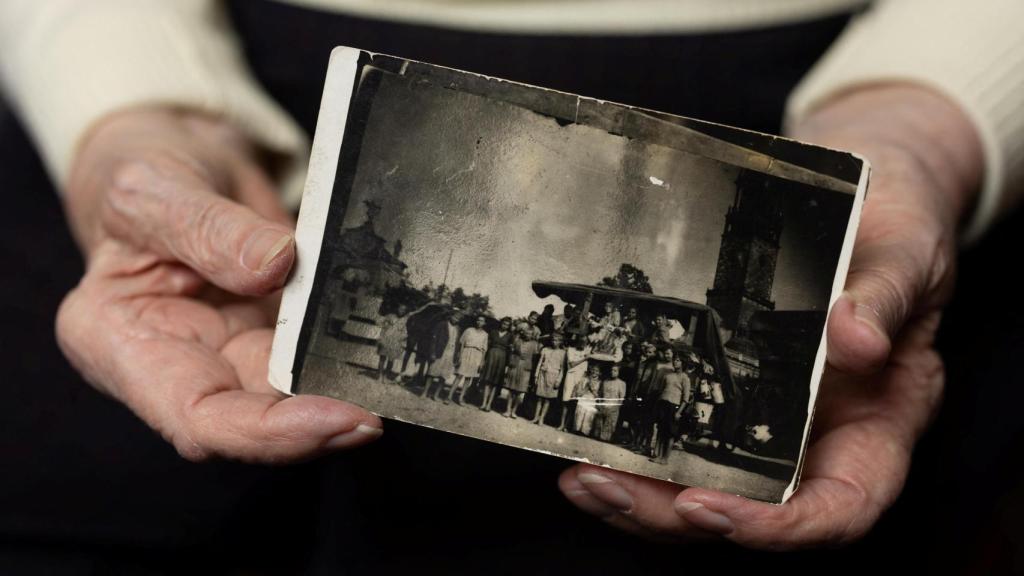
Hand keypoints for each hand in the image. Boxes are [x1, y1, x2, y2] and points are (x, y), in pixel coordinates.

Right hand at [57, 107, 381, 462]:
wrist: (178, 164)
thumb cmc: (142, 178)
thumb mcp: (154, 188)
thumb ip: (205, 227)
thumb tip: (274, 263)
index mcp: (120, 345)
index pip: (196, 418)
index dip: (269, 433)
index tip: (339, 418)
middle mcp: (177, 366)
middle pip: (253, 423)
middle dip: (320, 422)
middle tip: (381, 405)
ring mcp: (229, 356)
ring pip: (291, 397)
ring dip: (342, 392)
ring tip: (390, 375)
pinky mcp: (271, 340)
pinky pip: (314, 357)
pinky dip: (349, 354)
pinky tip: (384, 342)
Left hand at [558, 84, 982, 547]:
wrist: (869, 196)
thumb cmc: (900, 230)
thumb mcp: (906, 252)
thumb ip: (886, 297)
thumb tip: (858, 340)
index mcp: (878, 423)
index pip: (838, 507)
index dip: (778, 526)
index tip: (710, 507)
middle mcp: (821, 435)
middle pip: (752, 508)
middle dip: (674, 514)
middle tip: (609, 488)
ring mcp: (770, 417)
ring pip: (707, 483)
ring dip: (642, 493)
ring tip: (583, 478)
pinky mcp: (727, 387)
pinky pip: (683, 432)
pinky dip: (637, 444)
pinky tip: (590, 434)